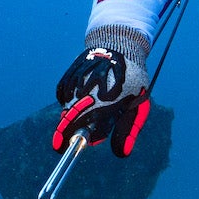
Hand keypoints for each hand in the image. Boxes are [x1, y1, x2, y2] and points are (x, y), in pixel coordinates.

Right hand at [52, 28, 151, 156]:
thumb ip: (128, 130)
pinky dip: (67, 101)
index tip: (61, 147)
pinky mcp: (69, 75)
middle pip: (69, 116)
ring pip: (66, 106)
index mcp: (108, 99)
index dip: (70, 137)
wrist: (119, 44)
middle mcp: (89, 89)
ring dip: (71, 115)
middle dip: (65, 130)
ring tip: (86, 113)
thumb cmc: (132, 78)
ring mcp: (77, 81)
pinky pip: (63, 94)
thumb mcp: (138, 104)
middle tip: (62, 141)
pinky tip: (80, 100)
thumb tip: (121, 154)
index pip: (83, 123)